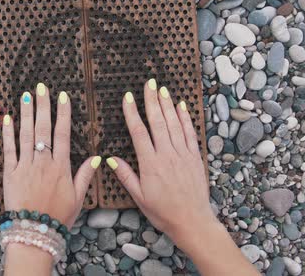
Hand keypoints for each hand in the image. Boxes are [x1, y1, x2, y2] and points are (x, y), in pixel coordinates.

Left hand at [2, 83, 98, 227]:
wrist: (34, 232)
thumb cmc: (58, 217)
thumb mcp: (78, 198)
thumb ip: (85, 175)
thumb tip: (97, 158)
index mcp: (61, 167)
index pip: (63, 133)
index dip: (63, 113)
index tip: (63, 97)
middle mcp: (43, 162)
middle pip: (43, 128)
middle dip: (43, 106)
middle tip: (41, 87)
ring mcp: (25, 166)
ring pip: (26, 134)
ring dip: (26, 113)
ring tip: (26, 95)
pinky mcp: (9, 173)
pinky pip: (8, 149)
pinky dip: (7, 133)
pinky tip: (7, 118)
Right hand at [107, 79, 216, 246]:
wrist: (192, 221)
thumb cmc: (163, 212)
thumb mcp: (138, 197)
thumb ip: (125, 175)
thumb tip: (109, 159)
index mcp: (150, 164)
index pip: (138, 132)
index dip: (132, 113)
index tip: (127, 97)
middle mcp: (167, 155)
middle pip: (158, 122)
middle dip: (152, 100)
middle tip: (148, 83)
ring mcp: (183, 154)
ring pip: (174, 124)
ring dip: (167, 105)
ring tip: (162, 89)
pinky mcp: (195, 157)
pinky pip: (189, 133)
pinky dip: (185, 118)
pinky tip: (181, 106)